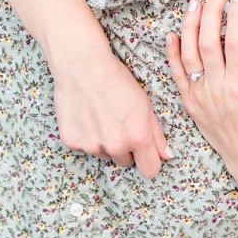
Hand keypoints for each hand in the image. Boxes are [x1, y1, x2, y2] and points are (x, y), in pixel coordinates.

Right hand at [53, 44, 170, 177]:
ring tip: (101, 117)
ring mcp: (91, 146)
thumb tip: (166, 156)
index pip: (150, 170)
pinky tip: (86, 116)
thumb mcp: (145, 105)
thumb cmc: (118, 82)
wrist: (83, 67)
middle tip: (120, 124)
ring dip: (105, 143)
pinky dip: (86, 137)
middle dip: (126, 149)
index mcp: (138, 137)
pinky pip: (84, 147)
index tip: (146, 155)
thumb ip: (156, 134)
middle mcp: (115, 146)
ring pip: (104, 154)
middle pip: (125, 162)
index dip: (149, 163)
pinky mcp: (71, 142)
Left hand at [165, 0, 237, 187]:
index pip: (235, 43)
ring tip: (195, 3)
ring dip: (191, 26)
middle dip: (212, 12)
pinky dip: (172, 54)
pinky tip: (172, 34)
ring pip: (189, 53)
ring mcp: (200, 95)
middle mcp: (215, 88)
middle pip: (208, 42)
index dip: (236, 16)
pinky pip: (177, 75)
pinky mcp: (192, 103)